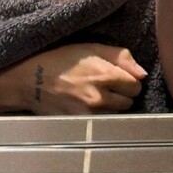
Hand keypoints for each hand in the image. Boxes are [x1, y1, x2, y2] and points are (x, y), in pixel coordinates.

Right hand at [13, 42, 147, 114]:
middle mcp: (100, 97)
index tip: (118, 78)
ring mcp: (90, 114)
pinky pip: (103, 123)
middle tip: (107, 87)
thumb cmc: (61, 60)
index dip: (129, 80)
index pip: (136, 86)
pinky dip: (101, 117)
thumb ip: (121, 57)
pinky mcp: (81, 125)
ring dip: (112, 107)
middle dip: (122, 94)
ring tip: (97, 97)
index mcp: (104, 75)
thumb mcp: (91, 47)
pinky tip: (89, 107)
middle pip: (129, 102)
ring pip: (117, 114)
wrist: (30, 81)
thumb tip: (142, 74)